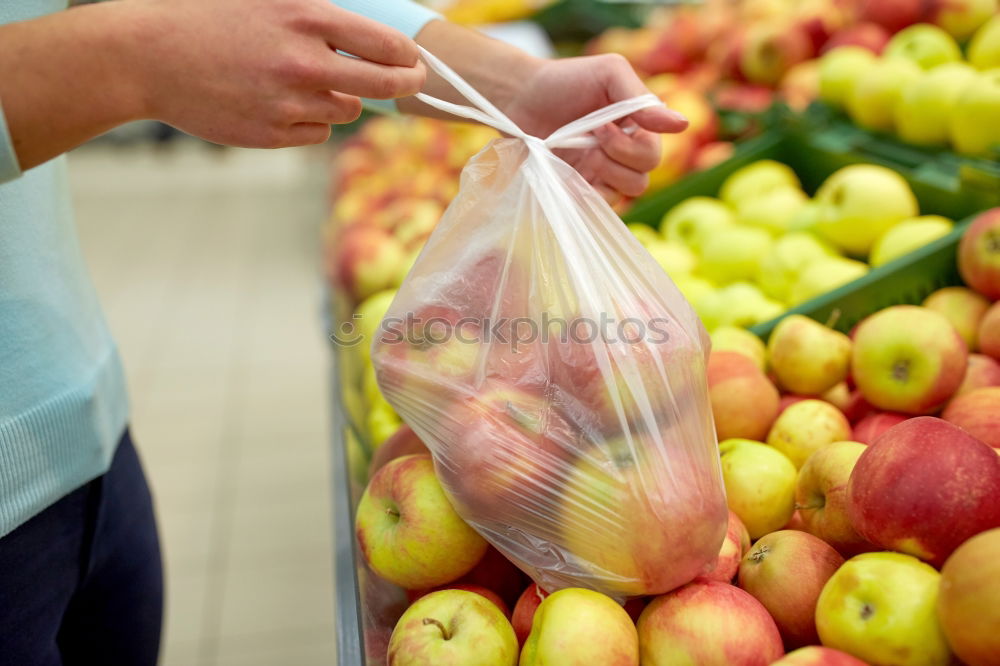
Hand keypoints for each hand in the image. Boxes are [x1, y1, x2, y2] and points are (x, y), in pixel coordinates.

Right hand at [130, 0, 426, 147]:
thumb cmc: (208, 20)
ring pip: (347, 111)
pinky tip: (280, 105)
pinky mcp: (273, 134)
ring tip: (305, 84)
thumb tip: (368, 35)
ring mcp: (289, 102)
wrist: (148, 56)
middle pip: (385, 84)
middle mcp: (304, 62)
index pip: (386, 44)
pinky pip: (316, 134)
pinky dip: (310, 123)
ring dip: (341, 100)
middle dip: (406, 84)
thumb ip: (319, 15)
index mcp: (306, 17)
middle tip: (411, 82)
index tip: (414, 60)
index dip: (408, 56)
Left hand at [502, 54, 687, 202]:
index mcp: (635, 128)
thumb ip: (642, 101)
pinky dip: (586, 196)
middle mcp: (621, 153)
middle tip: (590, 138)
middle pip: (642, 177)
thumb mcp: (609, 74)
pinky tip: (568, 177)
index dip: (631, 146)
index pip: (653, 153)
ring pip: (623, 194)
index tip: (601, 126)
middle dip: (617, 159)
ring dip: (603, 176)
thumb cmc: (565, 79)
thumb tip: (683, 125)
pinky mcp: (577, 187)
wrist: (518, 96)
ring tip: (577, 155)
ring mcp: (599, 173)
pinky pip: (596, 206)